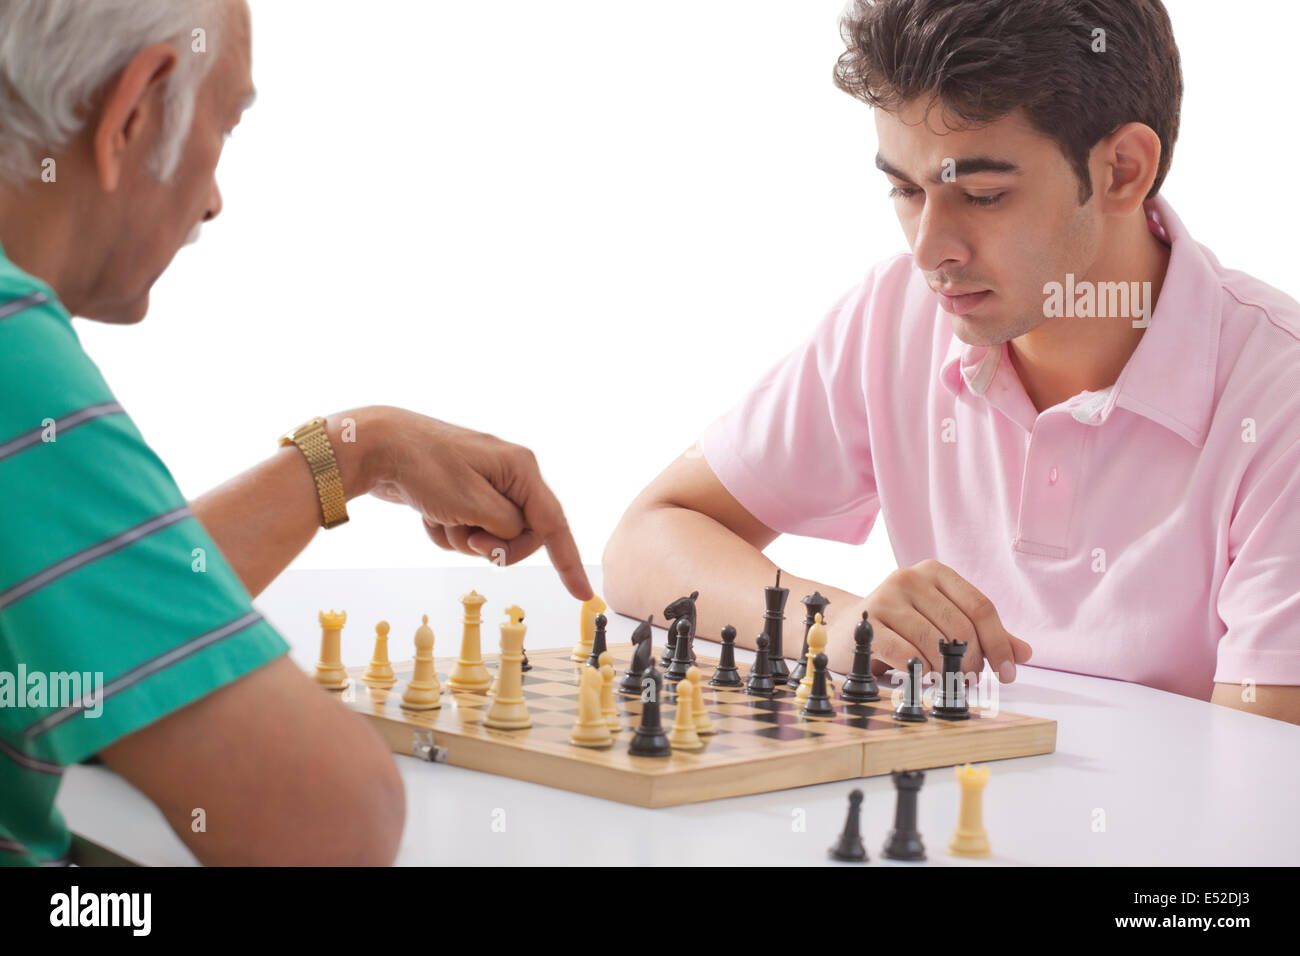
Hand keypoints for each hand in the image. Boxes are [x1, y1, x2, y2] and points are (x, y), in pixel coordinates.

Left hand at [348, 406, 592, 600]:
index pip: (554, 524)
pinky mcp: (463, 494)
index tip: (583, 594)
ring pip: (491, 536)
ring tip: (440, 518)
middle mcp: (510, 475)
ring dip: (462, 539)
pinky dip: (447, 531)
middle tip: (466, 538)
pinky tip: (429, 516)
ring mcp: (485, 484)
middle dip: (492, 546)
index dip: (568, 562)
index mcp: (521, 469)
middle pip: (522, 534)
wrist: (377, 446)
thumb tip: (512, 537)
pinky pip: (467, 529)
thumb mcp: (472, 503)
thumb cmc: (424, 466)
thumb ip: (505, 527)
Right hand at [847, 559, 1030, 681]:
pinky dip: (920, 672)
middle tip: (969, 681)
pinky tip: (919, 675)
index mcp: (935, 572)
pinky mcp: (868, 623)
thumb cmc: (902, 627)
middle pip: (960, 627)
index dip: (999, 643)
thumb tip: (1024, 653)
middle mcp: (909, 577)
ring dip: (945, 671)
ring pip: (935, 643)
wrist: (847, 630)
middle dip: (972, 662)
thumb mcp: (942, 623)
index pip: (980, 607)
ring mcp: (885, 598)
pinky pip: (907, 655)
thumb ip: (982, 634)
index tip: (1008, 673)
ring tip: (942, 679)